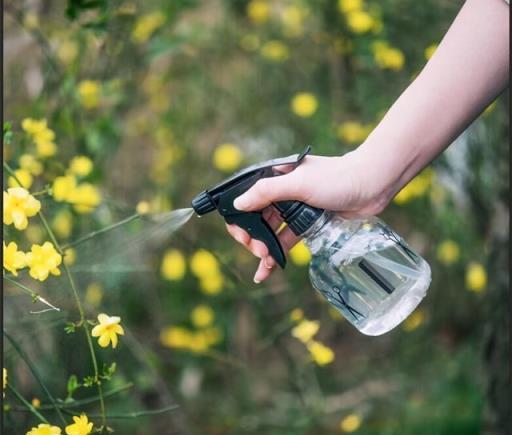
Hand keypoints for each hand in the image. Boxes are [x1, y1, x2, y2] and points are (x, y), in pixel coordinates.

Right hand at [226, 149, 395, 282]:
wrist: (372, 185)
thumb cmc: (336, 179)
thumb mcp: (299, 184)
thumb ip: (267, 192)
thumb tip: (237, 205)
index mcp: (275, 177)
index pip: (246, 199)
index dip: (240, 219)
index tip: (244, 236)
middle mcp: (281, 192)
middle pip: (256, 219)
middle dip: (252, 237)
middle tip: (259, 251)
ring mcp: (294, 209)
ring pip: (270, 232)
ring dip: (263, 249)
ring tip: (264, 263)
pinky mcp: (307, 223)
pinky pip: (286, 240)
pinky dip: (276, 254)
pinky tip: (267, 271)